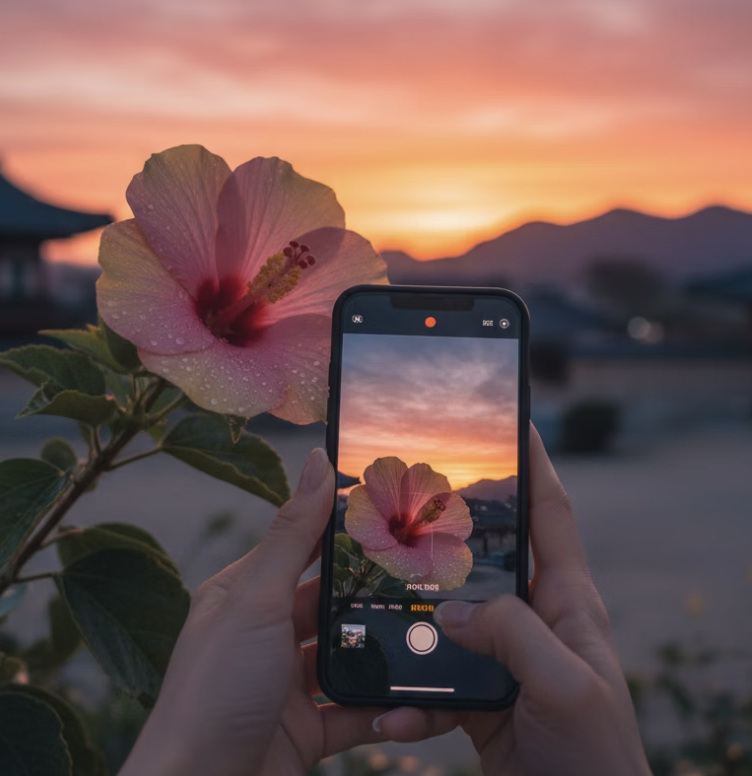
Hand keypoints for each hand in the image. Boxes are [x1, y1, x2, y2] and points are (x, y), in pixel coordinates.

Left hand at [120, 448, 425, 775]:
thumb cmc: (212, 692)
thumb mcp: (255, 601)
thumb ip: (293, 533)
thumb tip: (316, 459)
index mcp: (244, 595)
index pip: (300, 546)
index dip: (341, 526)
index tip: (391, 508)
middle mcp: (264, 634)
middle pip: (330, 601)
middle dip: (371, 591)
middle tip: (425, 570)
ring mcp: (286, 684)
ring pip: (348, 653)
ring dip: (382, 649)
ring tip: (427, 632)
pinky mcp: (306, 730)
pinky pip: (354, 708)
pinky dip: (381, 705)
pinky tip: (411, 699)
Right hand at [373, 426, 651, 775]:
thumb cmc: (597, 757)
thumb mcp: (566, 685)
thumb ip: (515, 635)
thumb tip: (453, 611)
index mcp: (567, 601)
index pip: (551, 513)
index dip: (534, 463)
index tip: (511, 421)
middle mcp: (534, 617)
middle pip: (489, 551)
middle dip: (453, 522)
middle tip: (411, 493)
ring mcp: (504, 653)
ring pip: (452, 608)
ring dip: (418, 604)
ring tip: (378, 583)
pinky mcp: (478, 691)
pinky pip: (435, 670)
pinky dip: (412, 679)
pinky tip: (391, 694)